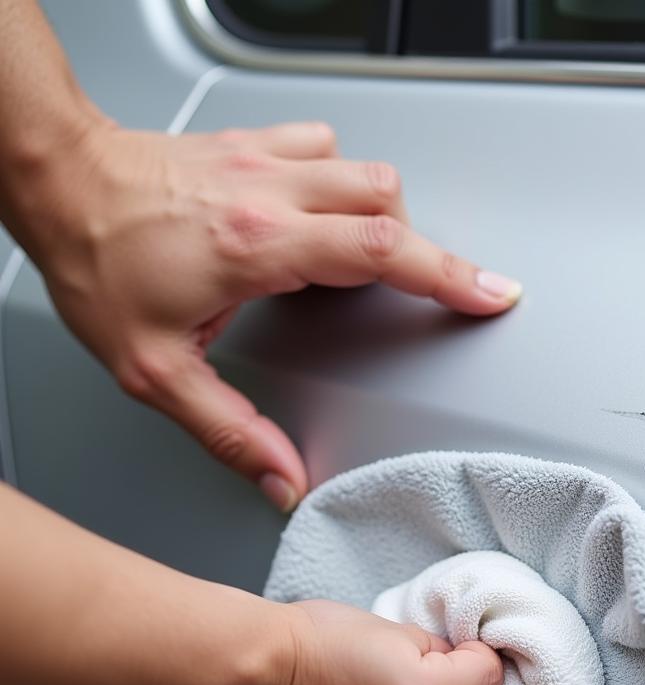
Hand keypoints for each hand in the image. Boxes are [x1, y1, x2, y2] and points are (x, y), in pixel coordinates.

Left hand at [16, 119, 521, 510]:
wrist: (53, 181)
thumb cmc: (95, 262)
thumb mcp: (152, 370)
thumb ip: (226, 430)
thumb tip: (281, 480)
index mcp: (258, 247)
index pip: (381, 250)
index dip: (449, 275)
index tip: (491, 293)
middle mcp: (271, 194)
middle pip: (388, 203)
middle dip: (425, 251)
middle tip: (439, 289)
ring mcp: (263, 161)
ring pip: (364, 170)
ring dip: (387, 216)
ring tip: (379, 260)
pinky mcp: (249, 146)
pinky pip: (322, 147)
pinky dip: (342, 178)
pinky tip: (328, 211)